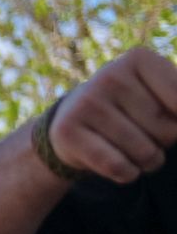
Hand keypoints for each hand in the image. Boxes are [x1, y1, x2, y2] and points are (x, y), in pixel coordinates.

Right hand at [48, 47, 176, 183]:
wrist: (74, 119)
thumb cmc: (132, 109)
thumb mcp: (161, 95)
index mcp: (138, 60)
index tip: (165, 114)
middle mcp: (110, 75)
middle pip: (167, 130)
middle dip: (163, 142)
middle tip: (142, 132)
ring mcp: (86, 102)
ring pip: (145, 152)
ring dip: (147, 162)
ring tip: (130, 148)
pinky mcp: (67, 130)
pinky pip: (118, 167)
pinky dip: (127, 173)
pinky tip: (118, 163)